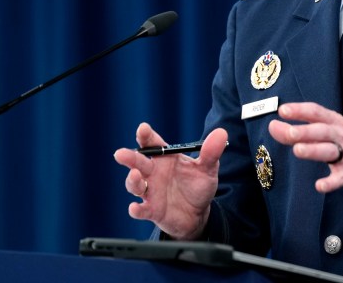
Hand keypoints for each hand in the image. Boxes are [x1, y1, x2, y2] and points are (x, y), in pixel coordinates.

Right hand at [113, 123, 227, 239]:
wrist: (198, 214)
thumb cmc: (198, 186)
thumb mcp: (208, 168)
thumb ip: (211, 152)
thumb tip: (221, 133)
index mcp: (166, 158)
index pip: (153, 143)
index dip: (146, 135)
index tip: (143, 128)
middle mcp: (154, 173)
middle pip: (138, 163)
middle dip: (130, 157)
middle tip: (121, 153)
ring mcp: (151, 192)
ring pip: (135, 185)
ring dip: (132, 181)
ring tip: (135, 176)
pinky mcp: (152, 210)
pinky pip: (141, 210)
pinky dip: (136, 209)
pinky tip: (134, 207)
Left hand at [268, 102, 342, 193]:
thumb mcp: (332, 131)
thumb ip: (303, 131)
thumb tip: (275, 127)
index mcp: (335, 123)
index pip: (316, 112)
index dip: (300, 110)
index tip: (283, 110)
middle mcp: (340, 136)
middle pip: (321, 131)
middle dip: (305, 131)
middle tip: (289, 131)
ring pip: (329, 151)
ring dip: (313, 150)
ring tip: (298, 150)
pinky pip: (340, 178)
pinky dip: (330, 183)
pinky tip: (320, 186)